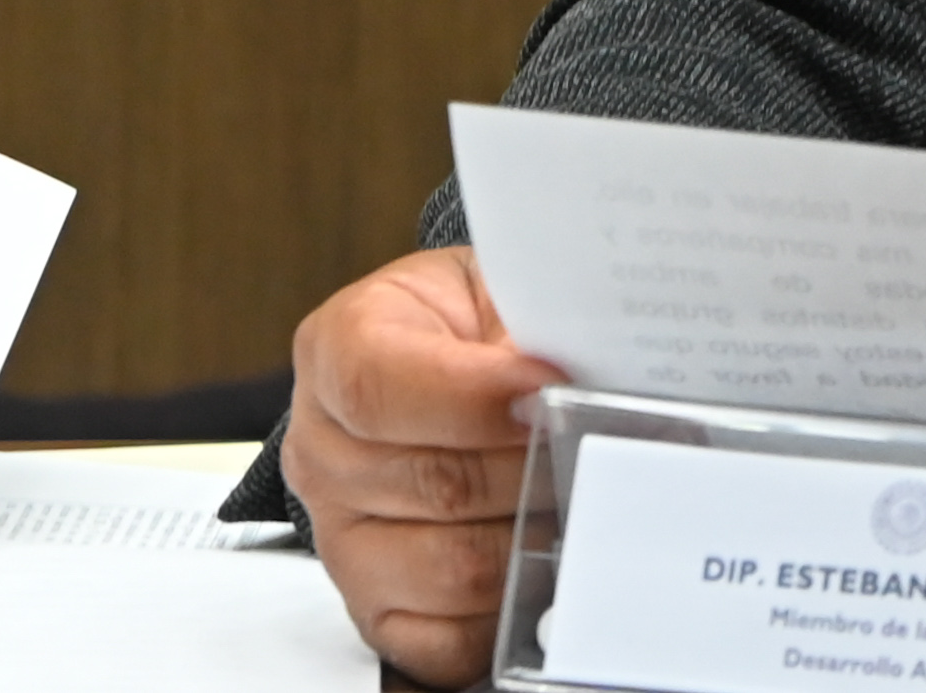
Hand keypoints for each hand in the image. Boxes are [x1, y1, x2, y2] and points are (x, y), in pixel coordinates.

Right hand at [280, 246, 562, 686]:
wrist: (459, 365)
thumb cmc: (485, 325)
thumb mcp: (502, 287)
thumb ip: (537, 327)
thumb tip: (595, 385)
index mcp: (339, 350)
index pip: (379, 388)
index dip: (476, 395)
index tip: (554, 385)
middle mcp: (324, 451)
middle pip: (438, 484)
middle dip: (539, 467)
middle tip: (600, 445)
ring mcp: (344, 538)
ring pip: (454, 567)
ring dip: (539, 536)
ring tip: (586, 497)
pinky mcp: (379, 608)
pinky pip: (447, 639)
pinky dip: (513, 611)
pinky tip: (548, 561)